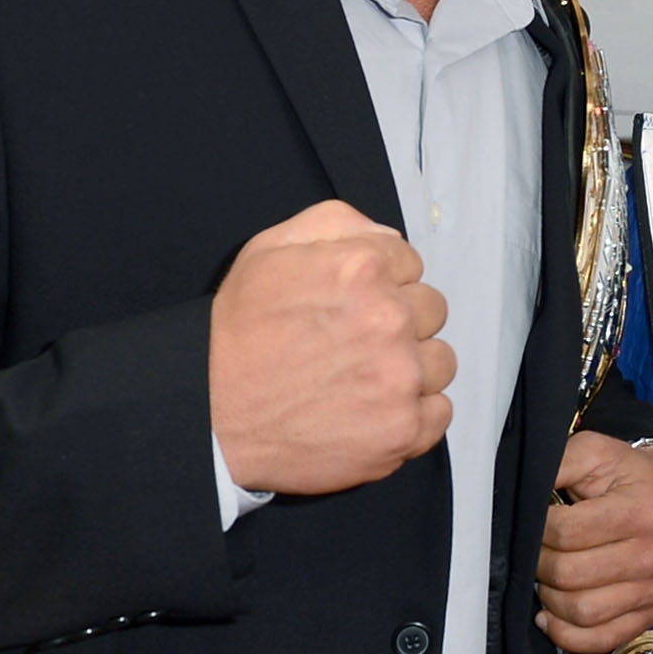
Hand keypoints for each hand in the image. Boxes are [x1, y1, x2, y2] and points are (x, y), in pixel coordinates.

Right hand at [209, 199, 452, 494]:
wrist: (212, 417)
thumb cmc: (237, 338)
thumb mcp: (268, 251)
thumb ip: (335, 224)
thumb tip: (387, 236)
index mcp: (361, 268)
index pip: (410, 263)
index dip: (381, 283)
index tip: (352, 304)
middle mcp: (389, 319)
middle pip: (431, 309)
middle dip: (400, 322)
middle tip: (353, 343)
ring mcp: (400, 377)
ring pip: (440, 361)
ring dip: (412, 368)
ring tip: (362, 379)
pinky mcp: (403, 429)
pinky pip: (440, 411)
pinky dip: (414, 413)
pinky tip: (373, 409)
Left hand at [537, 434, 652, 653]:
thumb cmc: (630, 475)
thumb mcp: (595, 452)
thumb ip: (557, 462)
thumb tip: (523, 492)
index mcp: (640, 511)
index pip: (566, 533)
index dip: (538, 528)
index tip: (537, 520)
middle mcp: (651, 555)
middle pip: (569, 575)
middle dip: (539, 562)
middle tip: (538, 548)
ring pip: (581, 612)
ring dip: (550, 596)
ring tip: (547, 576)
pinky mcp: (648, 612)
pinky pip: (601, 639)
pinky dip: (568, 634)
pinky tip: (552, 614)